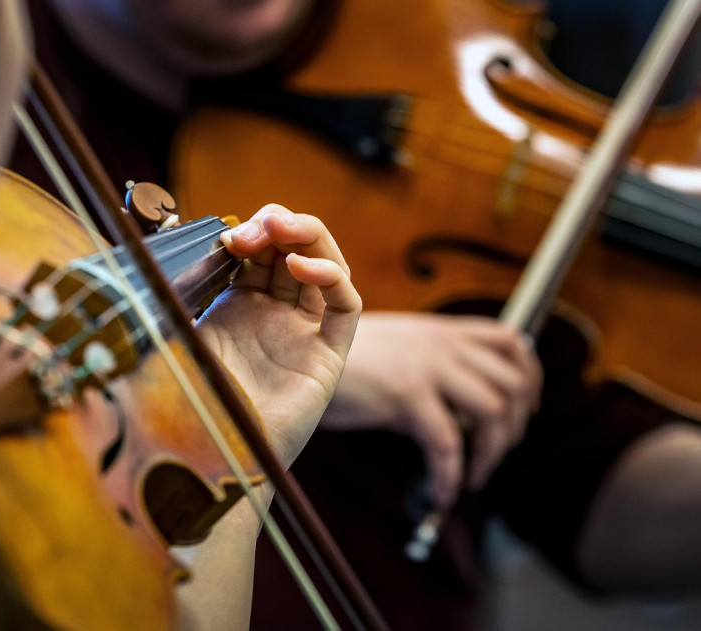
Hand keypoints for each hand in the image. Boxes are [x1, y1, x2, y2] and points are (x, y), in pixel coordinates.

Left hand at [196, 204, 361, 466]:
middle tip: (257, 225)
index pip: (257, 254)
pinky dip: (331, 277)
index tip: (226, 233)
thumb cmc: (187, 403)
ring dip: (308, 238)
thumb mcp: (175, 332)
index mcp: (236, 310)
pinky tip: (302, 267)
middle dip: (276, 227)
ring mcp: (302, 335)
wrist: (207, 461)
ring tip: (281, 227)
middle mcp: (273, 318)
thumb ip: (176, 291)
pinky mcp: (327, 358)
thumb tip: (167, 240)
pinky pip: (344, 308)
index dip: (249, 233)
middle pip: (291, 253)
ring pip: (324, 269)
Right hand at [322, 312, 541, 507]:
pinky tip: (443, 493)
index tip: (526, 407)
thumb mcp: (395, 348)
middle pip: (512, 384)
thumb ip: (430, 368)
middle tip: (495, 453)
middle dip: (514, 428)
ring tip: (473, 476)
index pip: (512, 342)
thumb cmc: (340, 357)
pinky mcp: (405, 395)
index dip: (530, 377)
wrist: (298, 352)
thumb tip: (454, 410)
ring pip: (492, 413)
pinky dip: (451, 476)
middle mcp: (442, 345)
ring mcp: (426, 368)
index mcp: (442, 331)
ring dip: (490, 454)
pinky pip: (447, 445)